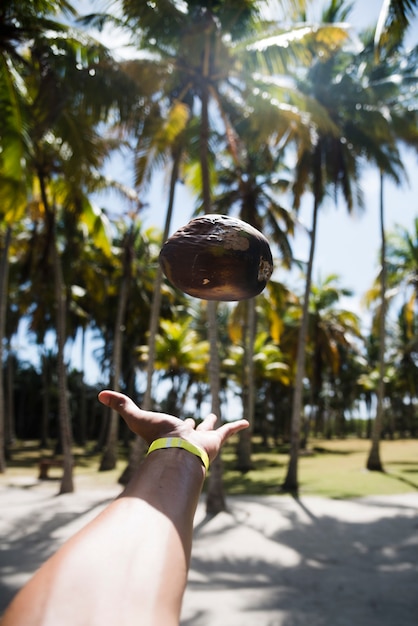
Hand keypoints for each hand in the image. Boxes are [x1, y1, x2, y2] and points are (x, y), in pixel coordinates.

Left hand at [98, 390, 248, 462]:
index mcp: (174, 432)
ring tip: (224, 423)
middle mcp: (189, 437)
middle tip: (200, 419)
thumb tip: (99, 394)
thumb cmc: (156, 437)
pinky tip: (246, 423)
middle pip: (195, 428)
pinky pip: (229, 432)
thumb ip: (120, 404)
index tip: (184, 420)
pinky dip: (237, 427)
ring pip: (211, 430)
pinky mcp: (215, 440)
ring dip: (217, 426)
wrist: (176, 452)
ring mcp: (203, 440)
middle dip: (198, 424)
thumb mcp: (135, 416)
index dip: (182, 423)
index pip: (179, 426)